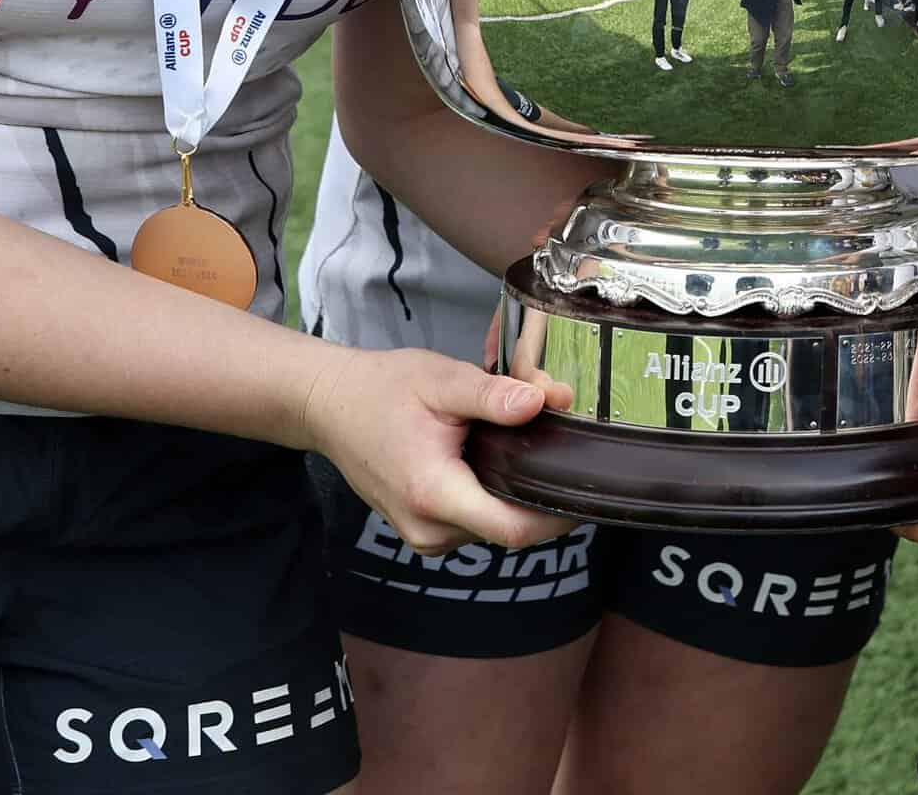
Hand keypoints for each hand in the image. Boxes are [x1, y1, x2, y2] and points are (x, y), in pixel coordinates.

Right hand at [299, 344, 571, 554]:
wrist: (330, 406)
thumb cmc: (382, 390)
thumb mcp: (442, 381)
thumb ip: (493, 395)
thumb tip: (544, 401)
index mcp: (435, 494)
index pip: (514, 529)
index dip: (558, 516)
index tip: (587, 488)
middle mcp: (429, 529)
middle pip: (509, 530)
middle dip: (540, 495)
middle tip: (560, 450)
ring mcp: (424, 535)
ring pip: (492, 527)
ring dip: (514, 495)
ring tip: (525, 448)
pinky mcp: (423, 530)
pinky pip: (472, 523)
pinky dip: (491, 497)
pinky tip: (495, 461)